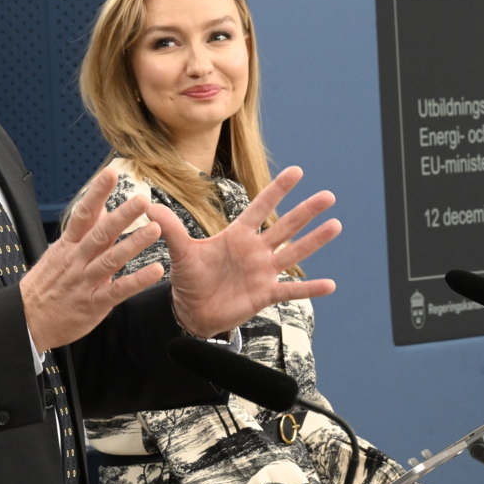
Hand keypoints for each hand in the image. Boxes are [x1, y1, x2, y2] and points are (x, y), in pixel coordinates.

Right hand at [21, 169, 165, 350]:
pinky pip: (118, 290)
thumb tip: (100, 207)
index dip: (96, 193)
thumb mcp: (59, 252)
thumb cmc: (46, 285)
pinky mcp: (94, 303)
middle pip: (100, 233)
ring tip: (155, 230)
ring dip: (133, 244)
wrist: (27, 320)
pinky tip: (155, 271)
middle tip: (141, 199)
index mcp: (68, 245)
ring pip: (111, 259)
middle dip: (122, 216)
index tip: (110, 173)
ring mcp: (85, 281)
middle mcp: (77, 260)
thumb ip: (83, 231)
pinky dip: (136, 281)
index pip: (83, 213)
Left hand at [156, 166, 339, 338]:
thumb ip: (171, 229)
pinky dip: (309, 288)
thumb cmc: (188, 278)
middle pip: (285, 226)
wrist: (192, 312)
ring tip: (335, 225)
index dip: (277, 190)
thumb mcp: (180, 252)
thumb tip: (148, 205)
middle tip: (328, 195)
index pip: (260, 208)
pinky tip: (330, 285)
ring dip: (315, 240)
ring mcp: (263, 272)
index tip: (297, 171)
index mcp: (237, 235)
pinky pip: (291, 291)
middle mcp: (255, 250)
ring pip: (293, 253)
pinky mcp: (264, 295)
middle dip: (306, 211)